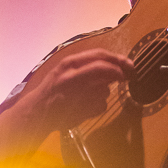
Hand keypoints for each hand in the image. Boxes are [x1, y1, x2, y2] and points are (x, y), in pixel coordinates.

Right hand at [13, 47, 131, 134]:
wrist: (38, 111)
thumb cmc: (55, 90)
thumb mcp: (66, 70)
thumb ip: (87, 66)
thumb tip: (115, 66)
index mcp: (69, 64)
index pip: (100, 55)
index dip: (118, 59)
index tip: (128, 64)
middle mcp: (73, 76)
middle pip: (105, 69)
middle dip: (120, 72)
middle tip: (128, 76)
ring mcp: (78, 94)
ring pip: (105, 89)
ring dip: (104, 92)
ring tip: (89, 95)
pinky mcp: (82, 109)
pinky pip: (102, 105)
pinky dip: (100, 105)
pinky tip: (87, 106)